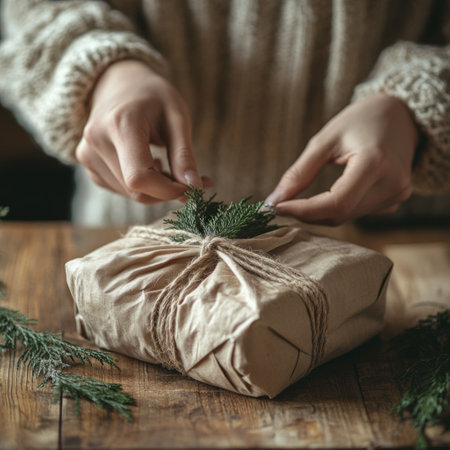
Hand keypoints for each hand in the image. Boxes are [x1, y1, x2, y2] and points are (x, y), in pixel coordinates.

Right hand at [75, 60, 210, 203]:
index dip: (168, 190)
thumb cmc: (153, 97)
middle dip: (167, 191)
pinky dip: (142, 187)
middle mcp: (96, 141)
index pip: (139, 177)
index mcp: (119, 124)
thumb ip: (184, 155)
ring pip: (129, 194)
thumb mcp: (177, 118)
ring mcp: (87, 154)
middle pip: (135, 189)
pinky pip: (121, 189)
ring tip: (169, 167)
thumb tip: (194, 187)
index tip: (192, 186)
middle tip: (189, 178)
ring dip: (156, 190)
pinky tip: (149, 165)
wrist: (118, 83)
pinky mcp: (88, 164)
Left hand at [265, 94, 418, 224]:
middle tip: (282, 204)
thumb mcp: (325, 140)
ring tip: (300, 200)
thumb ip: (300, 172)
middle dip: (307, 214)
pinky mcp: (395, 200)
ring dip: (320, 213)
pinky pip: (358, 213)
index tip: (277, 207)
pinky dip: (337, 209)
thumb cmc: (360, 121)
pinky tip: (328, 196)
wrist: (401, 115)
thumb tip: (275, 200)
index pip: (336, 203)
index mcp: (375, 162)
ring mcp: (397, 195)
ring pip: (347, 217)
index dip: (304, 210)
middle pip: (340, 214)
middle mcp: (392, 184)